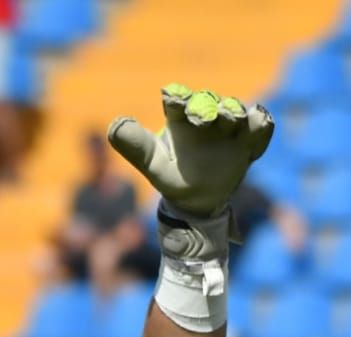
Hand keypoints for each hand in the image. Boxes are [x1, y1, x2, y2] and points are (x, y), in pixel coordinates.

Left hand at [107, 84, 273, 217]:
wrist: (198, 197)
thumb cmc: (171, 175)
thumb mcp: (150, 163)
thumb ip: (134, 144)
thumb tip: (117, 124)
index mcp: (180, 118)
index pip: (179, 101)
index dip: (177, 97)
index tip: (171, 97)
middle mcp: (207, 117)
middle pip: (210, 102)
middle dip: (207, 106)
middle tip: (202, 114)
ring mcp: (230, 126)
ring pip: (236, 112)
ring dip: (233, 112)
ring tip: (231, 117)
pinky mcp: (250, 139)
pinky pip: (260, 129)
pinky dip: (260, 126)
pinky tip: (258, 125)